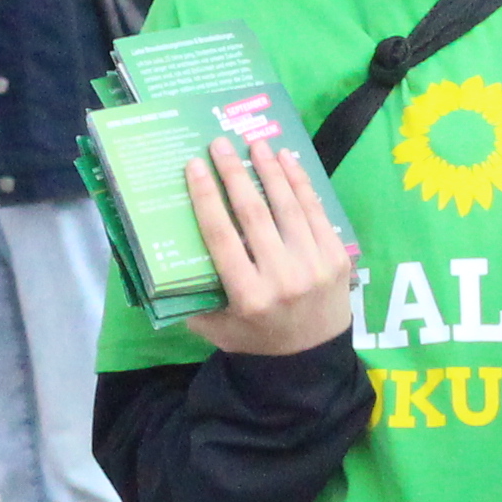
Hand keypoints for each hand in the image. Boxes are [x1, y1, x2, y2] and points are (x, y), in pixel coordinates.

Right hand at [186, 130, 364, 357]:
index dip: (206, 198)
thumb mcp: (218, 330)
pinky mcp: (337, 257)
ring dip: (270, 169)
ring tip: (255, 143)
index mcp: (249, 297)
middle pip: (255, 214)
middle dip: (235, 173)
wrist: (314, 359)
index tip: (194, 166)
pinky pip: (316, 211)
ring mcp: (314, 265)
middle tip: (220, 143)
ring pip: (289, 206)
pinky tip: (287, 160)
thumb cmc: (258, 339)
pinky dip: (301, 182)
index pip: (222, 238)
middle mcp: (283, 278)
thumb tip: (165, 259)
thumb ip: (193, 301)